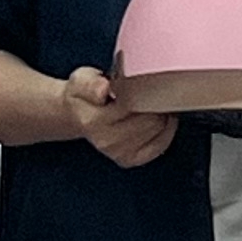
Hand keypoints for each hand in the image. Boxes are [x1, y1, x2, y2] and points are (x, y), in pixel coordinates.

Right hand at [61, 65, 179, 170]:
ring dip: (162, 116)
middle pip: (149, 121)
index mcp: (93, 120)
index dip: (144, 91)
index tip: (145, 82)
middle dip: (156, 103)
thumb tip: (103, 89)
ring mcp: (117, 153)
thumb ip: (91, 85)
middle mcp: (105, 140)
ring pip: (157, 132)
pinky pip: (159, 146)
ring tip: (152, 104)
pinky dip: (165, 131)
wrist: (76, 115)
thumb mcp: (81, 80)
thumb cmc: (82, 95)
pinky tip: (160, 120)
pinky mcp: (129, 160)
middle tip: (152, 92)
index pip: (131, 106)